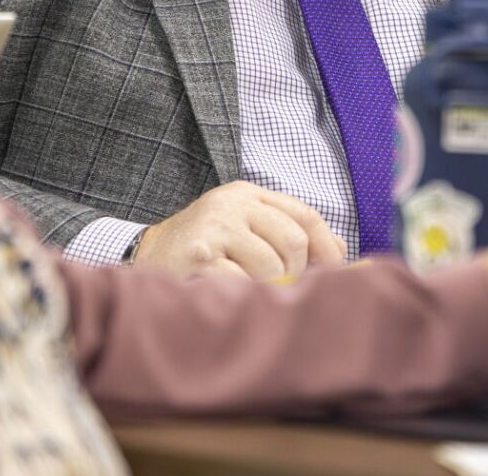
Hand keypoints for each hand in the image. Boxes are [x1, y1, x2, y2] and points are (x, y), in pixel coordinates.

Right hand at [133, 181, 346, 279]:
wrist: (144, 254)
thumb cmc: (203, 246)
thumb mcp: (243, 227)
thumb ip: (284, 232)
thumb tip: (343, 253)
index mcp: (247, 194)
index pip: (303, 214)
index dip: (326, 246)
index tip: (336, 271)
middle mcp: (232, 204)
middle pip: (293, 239)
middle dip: (296, 270)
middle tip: (281, 285)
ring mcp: (215, 228)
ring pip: (271, 265)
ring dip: (267, 287)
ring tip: (248, 288)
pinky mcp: (200, 255)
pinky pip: (242, 281)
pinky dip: (243, 294)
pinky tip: (229, 292)